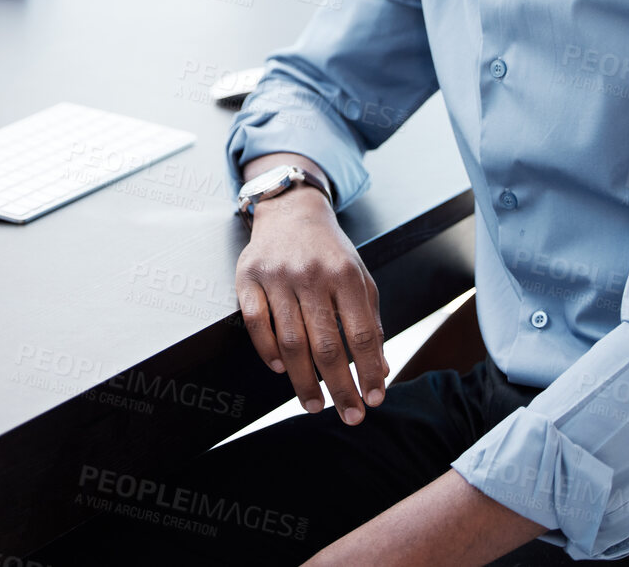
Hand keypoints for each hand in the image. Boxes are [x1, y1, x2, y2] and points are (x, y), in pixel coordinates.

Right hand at [235, 156, 387, 423]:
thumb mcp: (359, 278)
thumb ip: (370, 322)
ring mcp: (277, 276)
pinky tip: (280, 370)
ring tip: (315, 405)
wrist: (291, 211)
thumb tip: (380, 371)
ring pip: (290, 341)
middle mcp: (311, 275)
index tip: (374, 400)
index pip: (361, 333)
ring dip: (303, 381)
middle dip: (340, 387)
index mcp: (345, 274)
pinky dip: (267, 351)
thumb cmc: (330, 253)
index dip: (368, 371)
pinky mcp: (247, 278)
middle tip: (349, 416)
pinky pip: (255, 324)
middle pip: (326, 345)